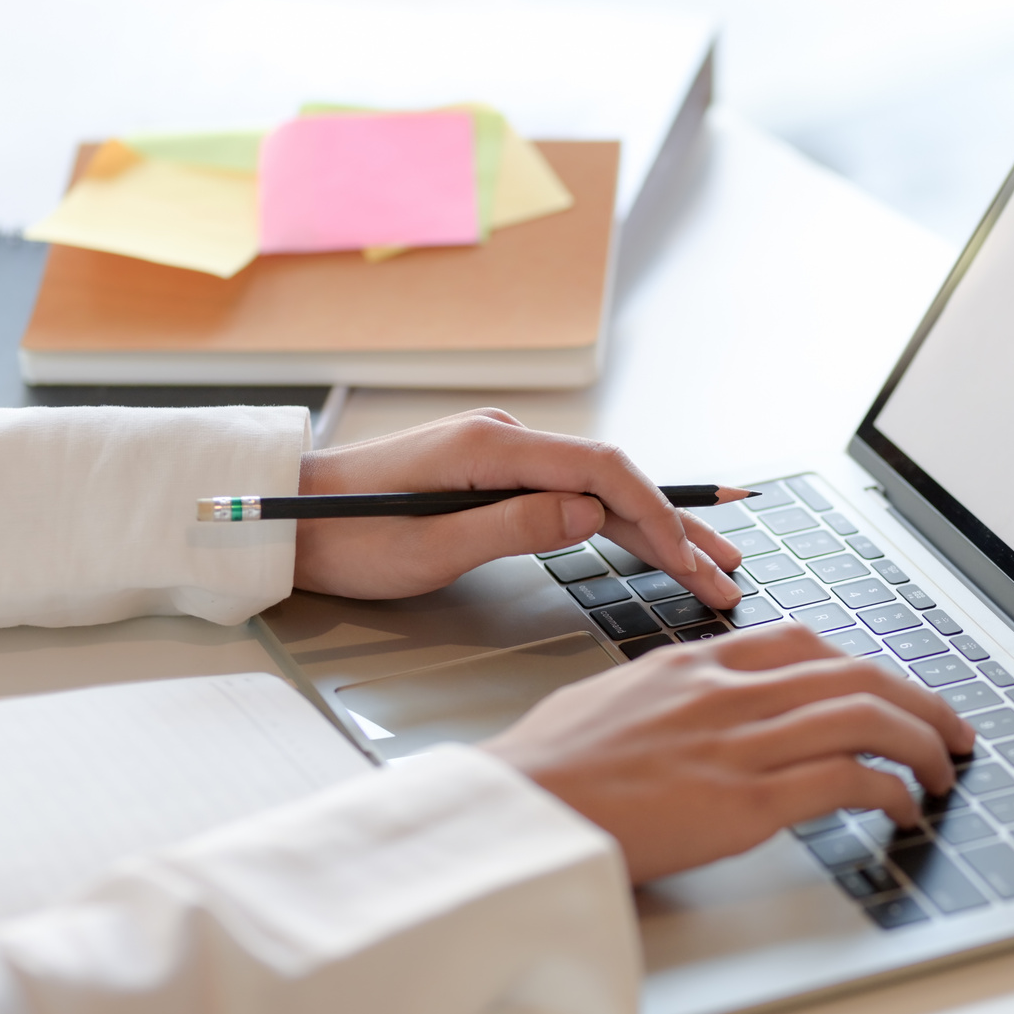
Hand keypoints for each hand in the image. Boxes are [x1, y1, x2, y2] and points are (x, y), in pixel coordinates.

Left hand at [293, 409, 742, 603]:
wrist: (285, 521)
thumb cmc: (344, 540)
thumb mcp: (427, 548)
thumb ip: (513, 527)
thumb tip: (590, 515)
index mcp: (492, 448)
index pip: (603, 472)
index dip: (657, 519)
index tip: (692, 564)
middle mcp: (505, 438)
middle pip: (613, 479)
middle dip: (676, 529)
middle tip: (729, 575)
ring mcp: (502, 454)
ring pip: (599, 490)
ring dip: (656, 530)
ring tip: (710, 566)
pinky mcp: (494, 474)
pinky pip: (572, 495)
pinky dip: (618, 525)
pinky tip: (653, 546)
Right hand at [483, 625, 975, 882]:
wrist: (515, 813)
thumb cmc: (545, 771)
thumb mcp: (609, 700)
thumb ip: (666, 695)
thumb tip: (689, 710)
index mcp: (693, 662)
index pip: (803, 641)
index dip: (862, 664)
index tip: (888, 688)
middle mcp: (725, 690)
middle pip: (854, 672)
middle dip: (919, 700)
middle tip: (951, 729)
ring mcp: (738, 742)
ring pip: (866, 716)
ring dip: (922, 743)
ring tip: (943, 770)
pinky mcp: (745, 800)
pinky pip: (846, 780)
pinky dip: (890, 790)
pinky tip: (902, 808)